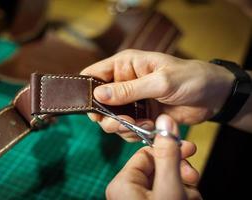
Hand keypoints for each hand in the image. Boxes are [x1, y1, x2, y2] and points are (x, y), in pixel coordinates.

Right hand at [81, 50, 233, 140]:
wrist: (213, 97)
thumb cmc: (190, 78)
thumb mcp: (160, 82)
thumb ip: (128, 89)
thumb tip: (97, 94)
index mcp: (125, 65)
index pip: (93, 74)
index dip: (86, 89)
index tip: (91, 108)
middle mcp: (124, 82)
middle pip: (98, 101)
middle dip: (105, 116)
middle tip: (120, 123)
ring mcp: (131, 101)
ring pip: (110, 118)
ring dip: (121, 126)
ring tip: (142, 125)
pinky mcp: (140, 115)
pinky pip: (125, 128)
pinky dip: (132, 132)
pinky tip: (148, 128)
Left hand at [106, 114, 201, 199]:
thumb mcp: (169, 187)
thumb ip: (168, 155)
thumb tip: (165, 121)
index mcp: (122, 183)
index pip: (146, 154)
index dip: (169, 151)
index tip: (188, 149)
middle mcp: (126, 191)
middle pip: (158, 168)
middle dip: (179, 173)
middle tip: (193, 179)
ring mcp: (136, 199)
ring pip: (165, 181)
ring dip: (183, 187)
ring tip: (192, 197)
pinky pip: (165, 192)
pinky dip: (179, 195)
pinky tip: (188, 199)